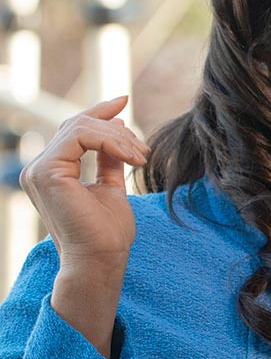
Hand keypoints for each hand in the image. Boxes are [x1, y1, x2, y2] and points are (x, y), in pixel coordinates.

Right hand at [19, 96, 148, 356]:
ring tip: (140, 156)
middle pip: (78, 125)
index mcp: (52, 171)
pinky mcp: (47, 172)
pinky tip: (131, 156)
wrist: (102, 258)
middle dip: (117, 130)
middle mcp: (39, 169)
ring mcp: (39, 170)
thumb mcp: (111, 186)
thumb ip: (109, 160)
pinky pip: (81, 137)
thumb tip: (117, 128)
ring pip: (81, 127)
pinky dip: (111, 141)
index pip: (73, 130)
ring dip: (119, 137)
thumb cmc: (107, 232)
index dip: (98, 112)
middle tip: (143, 149)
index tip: (124, 100)